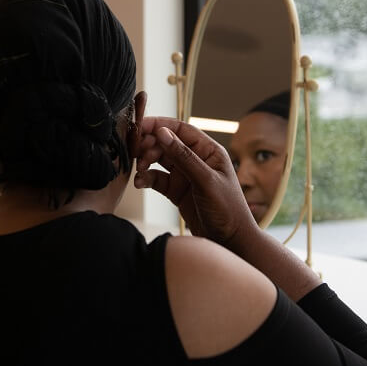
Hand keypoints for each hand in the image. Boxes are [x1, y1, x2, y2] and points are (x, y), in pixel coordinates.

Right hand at [134, 116, 255, 245]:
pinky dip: (146, 178)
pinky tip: (140, 183)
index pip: (179, 129)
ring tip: (139, 170)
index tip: (139, 127)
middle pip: (165, 142)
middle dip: (149, 145)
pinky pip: (156, 178)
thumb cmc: (227, 209)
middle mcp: (195, 159)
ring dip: (146, 161)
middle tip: (136, 152)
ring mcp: (184, 174)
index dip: (158, 125)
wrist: (229, 241)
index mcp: (208, 150)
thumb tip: (162, 132)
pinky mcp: (176, 189)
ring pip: (158, 159)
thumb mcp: (206, 181)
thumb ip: (184, 157)